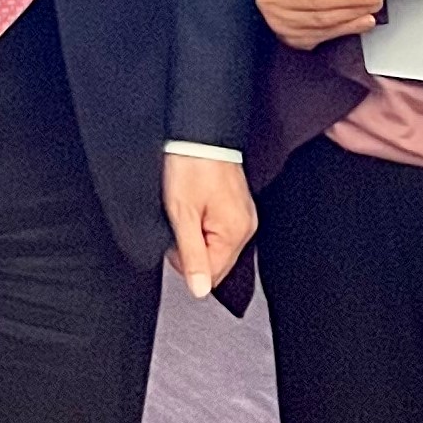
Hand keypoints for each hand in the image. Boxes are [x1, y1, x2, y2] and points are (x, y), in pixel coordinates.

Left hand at [162, 152, 258, 300]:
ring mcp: (244, 215)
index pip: (211, 275)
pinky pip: (219, 229)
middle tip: (181, 219)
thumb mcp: (182, 214)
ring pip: (215, 245)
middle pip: (215, 261)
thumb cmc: (191, 166)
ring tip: (189, 208)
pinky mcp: (237, 205)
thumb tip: (199, 290)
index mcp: (236, 232)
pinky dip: (204, 223)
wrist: (200, 132)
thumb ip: (191, 255)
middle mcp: (246, 227)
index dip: (186, 262)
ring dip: (198, 234)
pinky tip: (197, 203)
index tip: (176, 238)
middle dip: (193, 248)